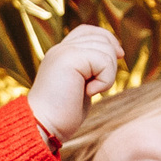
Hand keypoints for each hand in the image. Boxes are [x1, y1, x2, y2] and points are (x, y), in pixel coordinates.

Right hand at [26, 25, 123, 146]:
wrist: (42, 128)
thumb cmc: (61, 116)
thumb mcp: (80, 86)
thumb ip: (91, 67)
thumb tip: (118, 51)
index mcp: (60, 53)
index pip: (88, 31)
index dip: (107, 39)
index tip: (119, 55)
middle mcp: (60, 48)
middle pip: (102, 38)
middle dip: (110, 62)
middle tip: (96, 86)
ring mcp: (63, 51)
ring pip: (106, 48)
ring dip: (107, 74)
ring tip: (90, 91)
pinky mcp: (69, 58)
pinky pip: (104, 61)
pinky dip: (104, 81)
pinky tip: (88, 93)